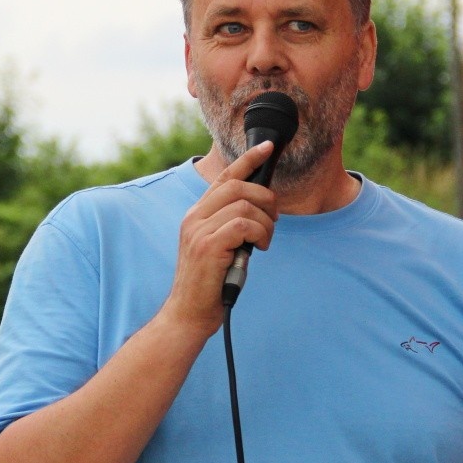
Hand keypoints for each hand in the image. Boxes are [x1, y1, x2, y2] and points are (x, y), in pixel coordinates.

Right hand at [162, 140, 278, 335]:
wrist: (188, 314)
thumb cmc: (209, 284)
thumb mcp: (219, 246)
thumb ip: (230, 225)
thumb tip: (261, 207)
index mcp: (196, 214)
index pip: (223, 176)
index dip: (248, 160)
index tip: (267, 148)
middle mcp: (194, 217)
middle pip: (237, 186)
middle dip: (265, 198)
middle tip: (273, 219)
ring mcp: (199, 231)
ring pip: (244, 205)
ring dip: (265, 223)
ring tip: (263, 241)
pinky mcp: (208, 246)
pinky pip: (243, 225)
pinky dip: (259, 234)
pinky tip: (257, 248)